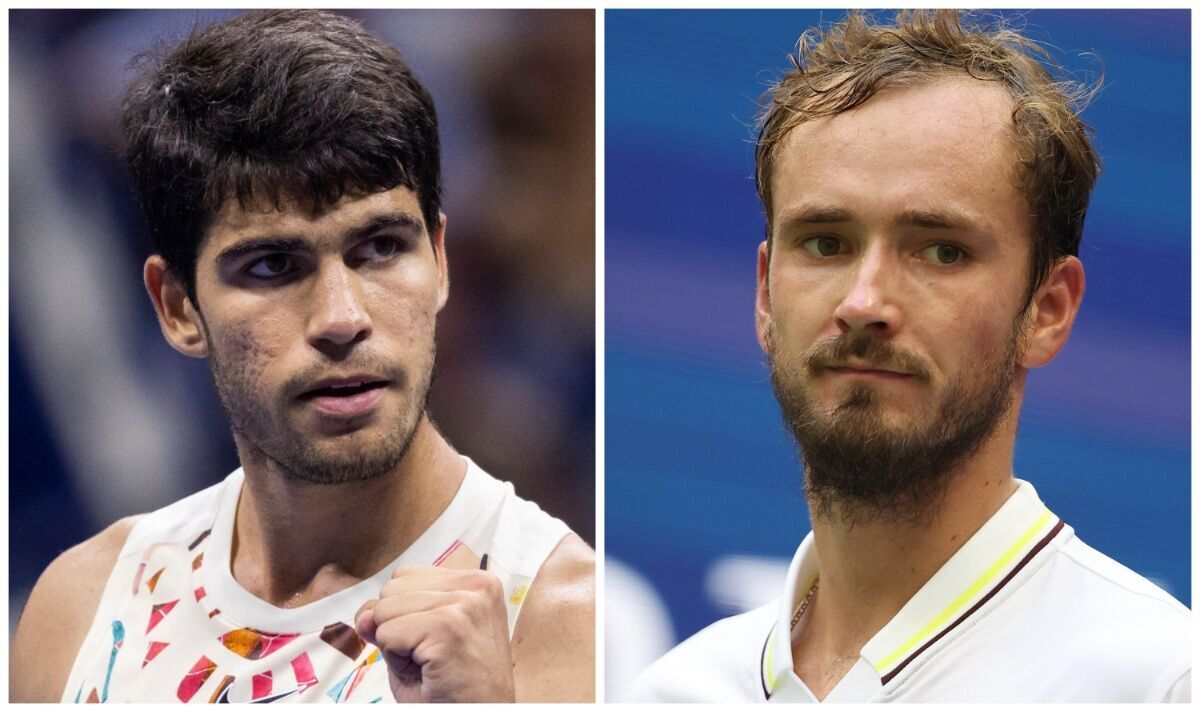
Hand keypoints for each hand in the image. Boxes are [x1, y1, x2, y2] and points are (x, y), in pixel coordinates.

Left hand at [354, 565, 515, 702]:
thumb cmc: (458, 688)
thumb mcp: (422, 642)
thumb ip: (391, 619)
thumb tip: (363, 615)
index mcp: (476, 582)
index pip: (404, 576)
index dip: (403, 614)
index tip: (435, 640)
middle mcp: (476, 585)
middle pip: (391, 587)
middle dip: (397, 625)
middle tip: (431, 655)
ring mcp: (463, 605)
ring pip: (384, 610)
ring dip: (396, 644)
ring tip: (430, 663)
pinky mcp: (449, 629)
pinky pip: (387, 634)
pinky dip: (396, 660)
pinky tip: (428, 670)